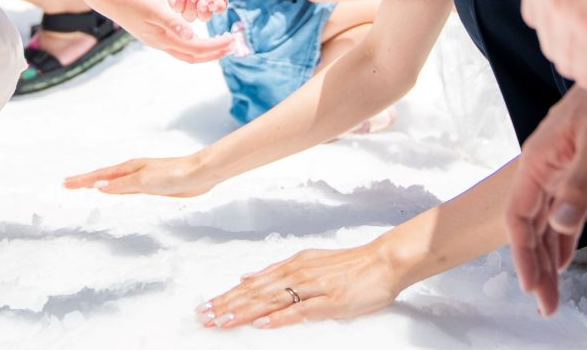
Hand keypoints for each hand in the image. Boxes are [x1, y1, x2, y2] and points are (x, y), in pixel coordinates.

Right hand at [64, 153, 218, 197]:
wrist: (199, 173)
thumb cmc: (174, 175)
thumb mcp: (144, 182)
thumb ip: (122, 186)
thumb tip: (98, 187)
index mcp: (129, 169)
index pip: (99, 176)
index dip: (82, 181)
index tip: (65, 183)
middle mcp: (133, 171)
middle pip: (103, 177)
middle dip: (85, 181)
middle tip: (68, 185)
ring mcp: (142, 178)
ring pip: (114, 182)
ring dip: (99, 185)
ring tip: (86, 188)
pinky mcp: (152, 186)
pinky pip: (126, 189)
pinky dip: (115, 191)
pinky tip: (116, 195)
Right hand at [99, 0, 232, 62]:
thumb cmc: (132, 0)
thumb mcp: (154, 8)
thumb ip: (172, 22)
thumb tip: (191, 35)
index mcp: (164, 38)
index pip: (196, 47)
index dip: (216, 46)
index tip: (231, 39)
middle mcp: (162, 43)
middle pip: (193, 56)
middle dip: (214, 53)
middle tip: (232, 46)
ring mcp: (157, 40)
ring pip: (186, 52)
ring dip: (205, 51)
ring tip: (220, 43)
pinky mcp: (155, 34)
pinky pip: (179, 45)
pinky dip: (193, 44)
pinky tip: (197, 35)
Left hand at [194, 244, 400, 329]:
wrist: (381, 261)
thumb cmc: (348, 265)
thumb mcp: (307, 262)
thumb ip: (277, 271)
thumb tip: (247, 276)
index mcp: (290, 265)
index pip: (251, 284)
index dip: (227, 297)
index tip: (207, 307)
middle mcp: (296, 273)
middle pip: (255, 293)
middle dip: (227, 306)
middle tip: (204, 317)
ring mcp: (312, 287)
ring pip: (271, 300)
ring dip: (245, 312)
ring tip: (223, 322)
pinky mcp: (329, 301)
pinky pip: (300, 310)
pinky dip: (279, 317)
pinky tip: (262, 324)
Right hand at [507, 83, 586, 315]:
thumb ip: (578, 186)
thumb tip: (559, 225)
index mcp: (538, 163)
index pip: (520, 217)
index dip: (523, 253)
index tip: (531, 286)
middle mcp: (543, 171)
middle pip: (531, 227)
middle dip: (535, 267)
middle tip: (546, 306)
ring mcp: (559, 173)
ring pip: (546, 224)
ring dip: (547, 259)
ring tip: (551, 295)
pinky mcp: (578, 174)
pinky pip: (564, 214)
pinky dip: (560, 240)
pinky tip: (560, 260)